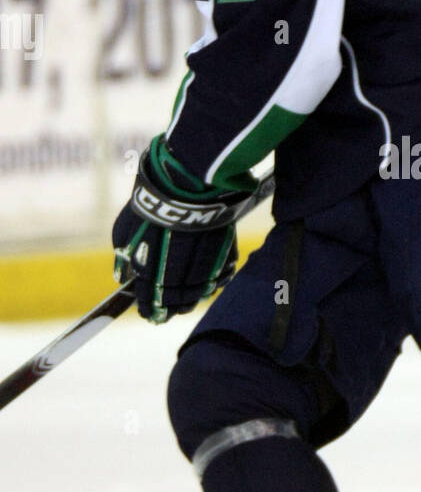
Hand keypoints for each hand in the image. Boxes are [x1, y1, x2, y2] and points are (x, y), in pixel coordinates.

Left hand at [112, 136, 255, 322]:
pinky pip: (222, 272)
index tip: (148, 315)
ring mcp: (205, 256)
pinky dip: (215, 282)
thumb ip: (125, 256)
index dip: (149, 308)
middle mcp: (179, 263)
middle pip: (178, 296)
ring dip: (193, 300)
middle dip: (172, 308)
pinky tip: (208, 287)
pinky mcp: (226, 245)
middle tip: (167, 316)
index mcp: (152, 260)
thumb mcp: (126, 227)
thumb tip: (125, 278)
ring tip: (186, 306)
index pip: (150, 295)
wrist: (188, 175)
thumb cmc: (153, 199)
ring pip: (201, 289)